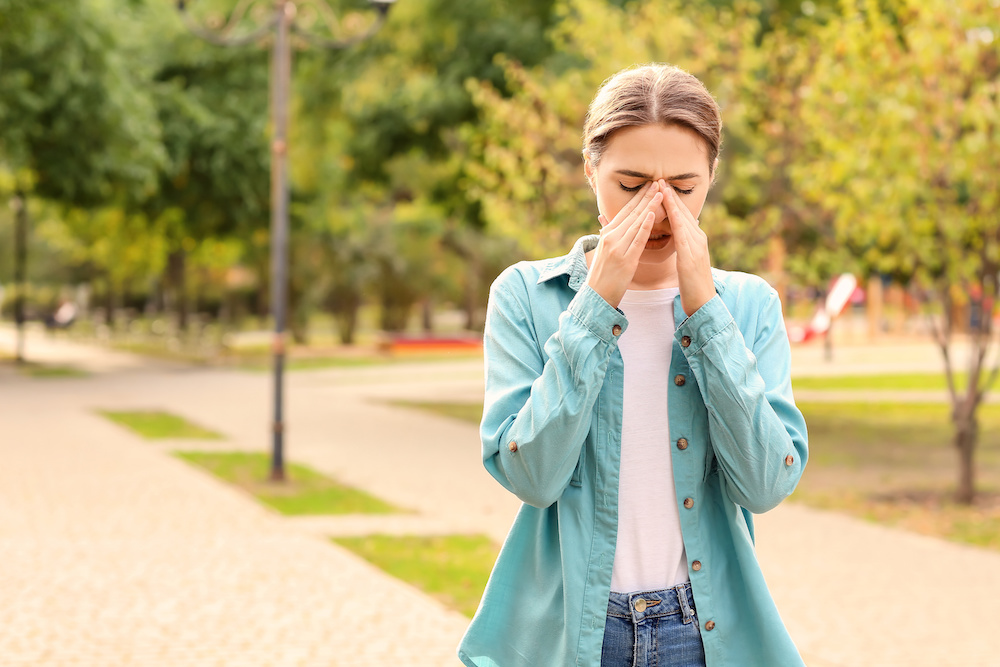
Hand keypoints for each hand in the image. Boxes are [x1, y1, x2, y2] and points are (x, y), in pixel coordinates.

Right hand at [585, 181, 662, 307]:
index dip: (638, 197)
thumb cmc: (603, 276)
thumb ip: (611, 237)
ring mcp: (617, 247)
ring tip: (660, 193)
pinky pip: (637, 239)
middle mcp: (611, 237)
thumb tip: (610, 225)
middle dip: (646, 196)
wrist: (596, 297)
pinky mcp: (625, 259)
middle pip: (631, 213)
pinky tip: (652, 215)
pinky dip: (645, 226)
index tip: (649, 185)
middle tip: (658, 181)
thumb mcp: (605, 253)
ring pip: (636, 222)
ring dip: (649, 206)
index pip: (625, 211)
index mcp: (607, 234)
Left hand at [663, 181, 714, 315]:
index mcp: (695, 239)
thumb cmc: (692, 284)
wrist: (703, 302)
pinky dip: (676, 221)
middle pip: (683, 211)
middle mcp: (698, 238)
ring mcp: (696, 246)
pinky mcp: (691, 256)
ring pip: (683, 219)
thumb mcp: (686, 260)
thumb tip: (680, 233)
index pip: (682, 214)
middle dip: (671, 195)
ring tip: (661, 187)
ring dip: (672, 202)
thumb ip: (684, 244)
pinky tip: (669, 211)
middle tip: (659, 178)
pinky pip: (682, 234)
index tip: (660, 186)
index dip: (671, 199)